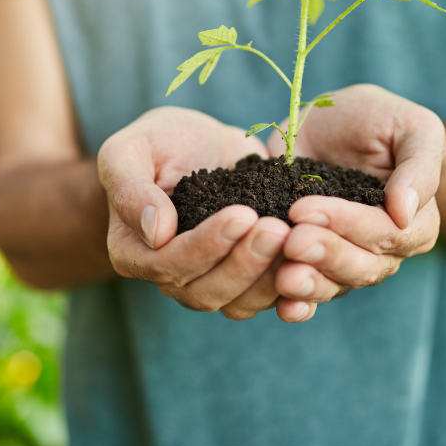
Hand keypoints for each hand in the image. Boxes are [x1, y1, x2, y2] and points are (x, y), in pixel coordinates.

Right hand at [98, 107, 289, 319]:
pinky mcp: (249, 278)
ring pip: (240, 303)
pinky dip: (293, 290)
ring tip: (295, 239)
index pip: (167, 264)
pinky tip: (315, 265)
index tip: (242, 214)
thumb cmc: (160, 142)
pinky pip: (270, 299)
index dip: (205, 245)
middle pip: (206, 291)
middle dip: (244, 263)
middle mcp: (171, 277)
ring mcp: (212, 282)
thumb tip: (155, 232)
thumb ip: (131, 187)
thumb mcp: (131, 150)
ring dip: (270, 278)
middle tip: (276, 229)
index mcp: (134, 252)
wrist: (204, 144)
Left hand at [266, 84, 444, 317]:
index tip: (305, 208)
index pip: (387, 232)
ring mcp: (349, 262)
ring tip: (283, 276)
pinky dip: (297, 304)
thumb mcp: (411, 127)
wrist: (333, 125)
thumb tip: (405, 213)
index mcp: (417, 222)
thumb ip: (419, 166)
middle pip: (362, 266)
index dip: (348, 223)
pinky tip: (282, 306)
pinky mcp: (315, 265)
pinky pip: (310, 295)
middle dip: (325, 254)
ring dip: (310, 284)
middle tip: (292, 240)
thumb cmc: (378, 120)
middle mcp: (386, 251)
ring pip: (335, 285)